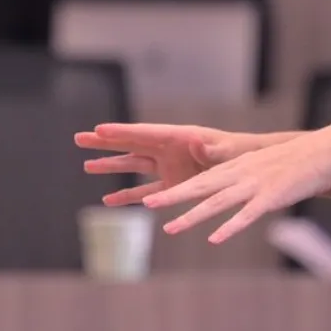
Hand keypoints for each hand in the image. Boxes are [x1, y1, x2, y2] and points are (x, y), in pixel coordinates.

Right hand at [76, 123, 275, 206]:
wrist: (252, 168)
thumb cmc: (242, 153)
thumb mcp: (228, 150)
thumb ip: (211, 149)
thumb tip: (196, 142)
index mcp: (179, 137)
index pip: (144, 133)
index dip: (121, 132)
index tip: (98, 130)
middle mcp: (168, 150)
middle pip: (131, 144)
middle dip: (106, 142)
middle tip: (79, 138)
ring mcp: (169, 168)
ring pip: (133, 166)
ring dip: (111, 167)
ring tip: (86, 167)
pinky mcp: (174, 186)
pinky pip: (145, 191)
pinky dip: (127, 195)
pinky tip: (109, 200)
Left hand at [141, 125, 330, 244]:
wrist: (327, 151)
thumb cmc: (298, 160)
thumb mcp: (264, 164)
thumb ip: (245, 175)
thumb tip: (232, 186)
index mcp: (238, 166)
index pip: (201, 178)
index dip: (176, 187)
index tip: (154, 195)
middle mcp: (240, 173)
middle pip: (200, 186)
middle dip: (172, 196)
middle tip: (147, 204)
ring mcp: (255, 185)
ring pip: (216, 202)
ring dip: (192, 216)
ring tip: (170, 228)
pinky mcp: (272, 197)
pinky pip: (246, 215)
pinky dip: (229, 227)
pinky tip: (214, 239)